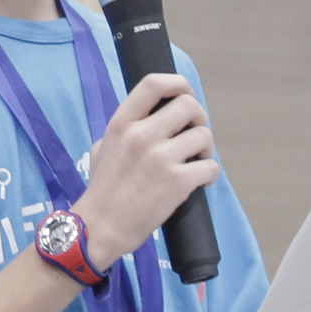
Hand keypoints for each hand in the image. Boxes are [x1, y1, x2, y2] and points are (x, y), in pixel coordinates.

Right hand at [70, 71, 216, 266]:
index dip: (178, 83)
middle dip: (198, 119)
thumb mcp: (103, 147)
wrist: (99, 228)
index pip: (154, 83)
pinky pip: (211, 167)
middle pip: (188, 105)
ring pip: (204, 135)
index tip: (185, 95)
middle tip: (193, 136)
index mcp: (121, 123)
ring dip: (205, 149)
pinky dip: (209, 174)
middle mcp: (141, 135)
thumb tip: (153, 118)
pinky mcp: (178, 181)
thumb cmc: (101, 190)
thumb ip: (126, 129)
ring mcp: (161, 158)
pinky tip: (199, 181)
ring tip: (196, 161)